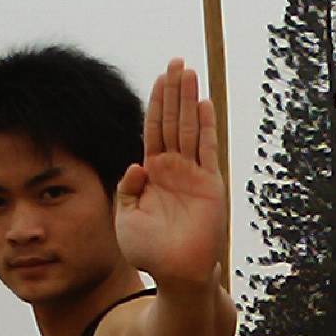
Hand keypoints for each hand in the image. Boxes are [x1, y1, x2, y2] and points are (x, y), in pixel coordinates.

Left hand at [114, 60, 226, 289]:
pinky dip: (205, 126)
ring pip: (190, 128)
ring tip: (188, 71)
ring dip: (189, 100)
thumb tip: (135, 164)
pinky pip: (207, 149)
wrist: (175, 274)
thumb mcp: (125, 218)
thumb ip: (127, 189)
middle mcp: (174, 170)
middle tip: (176, 61)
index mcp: (153, 174)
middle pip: (174, 121)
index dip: (157, 104)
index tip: (159, 79)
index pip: (154, 130)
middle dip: (174, 91)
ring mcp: (193, 175)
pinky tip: (203, 103)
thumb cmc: (149, 252)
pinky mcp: (210, 185)